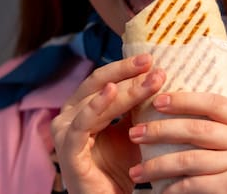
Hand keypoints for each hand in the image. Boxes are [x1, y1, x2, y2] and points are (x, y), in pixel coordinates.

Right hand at [51, 54, 165, 193]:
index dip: (127, 67)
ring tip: (149, 78)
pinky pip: (82, 124)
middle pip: (98, 83)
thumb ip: (139, 106)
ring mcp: (65, 131)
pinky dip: (96, 105)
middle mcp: (70, 114)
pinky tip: (111, 91)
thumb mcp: (135, 131)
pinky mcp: (67, 150)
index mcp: (83, 107)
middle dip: (125, 70)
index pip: (105, 78)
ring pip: (95, 100)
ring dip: (125, 88)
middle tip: (151, 61)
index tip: (153, 58)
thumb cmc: (123, 169)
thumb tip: (160, 74)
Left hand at [127, 92, 226, 192]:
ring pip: (190, 158)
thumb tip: (170, 103)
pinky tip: (159, 189)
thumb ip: (217, 128)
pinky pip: (193, 183)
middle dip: (160, 130)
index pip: (215, 103)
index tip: (156, 101)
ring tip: (136, 170)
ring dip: (157, 165)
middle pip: (198, 129)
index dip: (184, 100)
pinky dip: (172, 187)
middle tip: (134, 133)